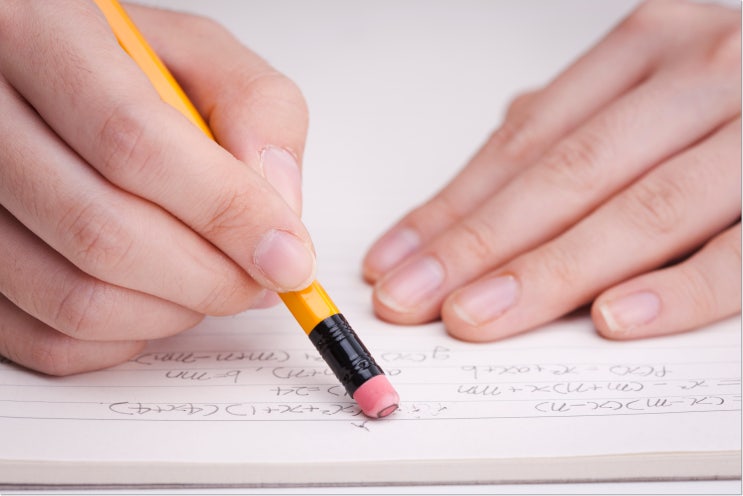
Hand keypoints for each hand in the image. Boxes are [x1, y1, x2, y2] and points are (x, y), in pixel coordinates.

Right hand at [0, 1, 312, 373]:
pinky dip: (126, 338)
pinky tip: (158, 298)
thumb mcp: (204, 57)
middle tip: (259, 279)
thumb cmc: (128, 68)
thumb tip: (277, 216)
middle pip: (102, 232)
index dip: (225, 211)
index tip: (287, 255)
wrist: (55, 83)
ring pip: (74, 298)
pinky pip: (47, 338)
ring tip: (213, 281)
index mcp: (41, 34)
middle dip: (210, 277)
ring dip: (173, 312)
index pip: (134, 143)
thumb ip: (258, 114)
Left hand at [363, 0, 740, 341]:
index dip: (452, 205)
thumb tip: (507, 132)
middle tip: (412, 298)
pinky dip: (682, 288)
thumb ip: (590, 108)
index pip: (526, 141)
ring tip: (476, 318)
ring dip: (548, 272)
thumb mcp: (666, 68)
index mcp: (652, 45)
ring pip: (637, 210)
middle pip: (564, 175)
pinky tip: (613, 319)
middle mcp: (702, 75)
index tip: (396, 259)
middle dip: (476, 244)